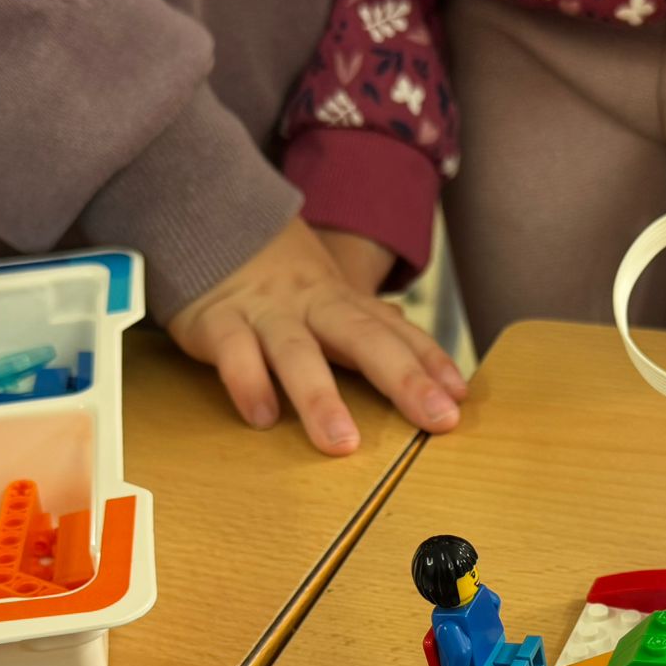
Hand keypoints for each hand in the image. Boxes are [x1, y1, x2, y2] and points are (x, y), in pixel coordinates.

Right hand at [168, 218, 464, 454]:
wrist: (205, 223)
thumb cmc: (276, 278)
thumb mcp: (328, 297)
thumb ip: (370, 328)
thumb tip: (424, 359)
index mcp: (342, 303)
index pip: (395, 331)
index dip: (429, 361)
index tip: (459, 397)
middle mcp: (311, 305)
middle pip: (363, 337)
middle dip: (404, 378)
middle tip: (437, 419)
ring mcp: (265, 312)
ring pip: (296, 351)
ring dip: (320, 396)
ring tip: (342, 443)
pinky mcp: (216, 322)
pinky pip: (233, 353)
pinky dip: (247, 383)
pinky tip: (263, 417)